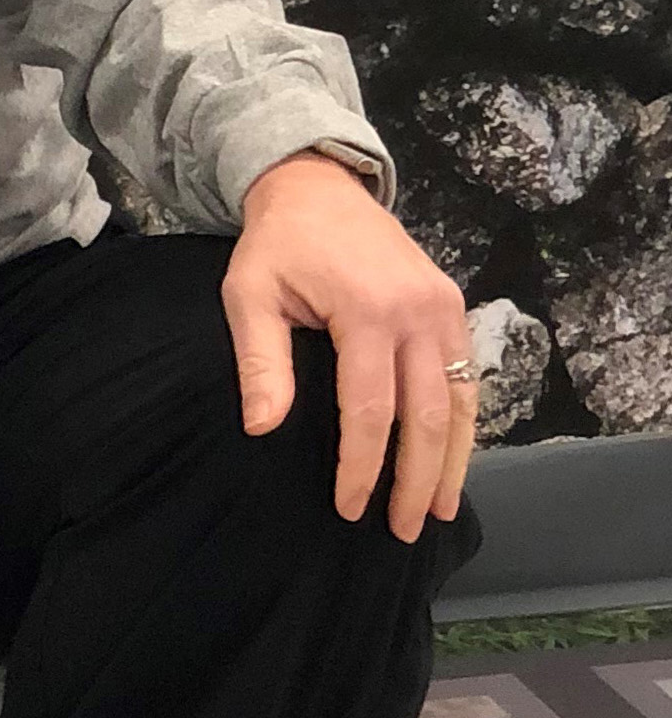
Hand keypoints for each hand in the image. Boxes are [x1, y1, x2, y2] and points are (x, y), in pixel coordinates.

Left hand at [223, 151, 474, 542]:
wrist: (318, 189)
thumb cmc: (277, 246)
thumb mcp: (250, 295)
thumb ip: (260, 362)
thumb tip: (262, 428)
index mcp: (369, 311)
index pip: (371, 409)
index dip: (362, 464)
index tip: (349, 506)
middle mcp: (420, 313)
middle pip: (429, 415)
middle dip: (418, 478)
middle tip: (406, 529)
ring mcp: (445, 310)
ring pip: (462, 401)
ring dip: (454, 460)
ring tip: (442, 510)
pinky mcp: (453, 308)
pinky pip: (467, 378)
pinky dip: (464, 424)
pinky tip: (453, 460)